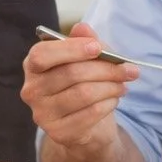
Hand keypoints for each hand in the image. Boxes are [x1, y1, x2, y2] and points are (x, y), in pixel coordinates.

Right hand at [21, 21, 137, 150]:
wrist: (84, 125)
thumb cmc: (81, 84)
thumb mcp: (84, 60)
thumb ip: (84, 41)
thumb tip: (83, 28)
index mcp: (33, 66)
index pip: (43, 55)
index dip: (71, 49)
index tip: (97, 47)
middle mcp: (32, 90)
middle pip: (70, 74)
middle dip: (106, 69)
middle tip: (130, 69)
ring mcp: (42, 114)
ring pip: (83, 94)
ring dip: (111, 87)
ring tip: (123, 85)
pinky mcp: (58, 133)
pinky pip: (90, 114)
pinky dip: (108, 104)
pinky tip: (114, 99)